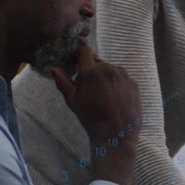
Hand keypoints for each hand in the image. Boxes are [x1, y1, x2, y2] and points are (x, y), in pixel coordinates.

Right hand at [47, 46, 140, 184]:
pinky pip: (122, 78)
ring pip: (111, 69)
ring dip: (106, 76)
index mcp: (91, 71)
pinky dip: (118, 84)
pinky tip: (115, 99)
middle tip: (91, 87)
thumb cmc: (90, 117)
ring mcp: (123, 75)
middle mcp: (109, 68)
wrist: (115, 134)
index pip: (84, 50)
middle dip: (93, 70)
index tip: (78, 63)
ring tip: (104, 95)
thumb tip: (50, 67)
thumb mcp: (72, 100)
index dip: (79, 55)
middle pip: (98, 61)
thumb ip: (62, 80)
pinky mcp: (134, 83)